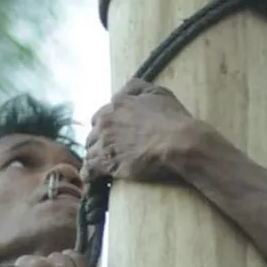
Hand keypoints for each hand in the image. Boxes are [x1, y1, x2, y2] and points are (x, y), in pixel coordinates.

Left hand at [82, 78, 204, 183]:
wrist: (178, 142)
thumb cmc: (172, 118)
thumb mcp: (157, 92)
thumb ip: (136, 88)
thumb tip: (123, 91)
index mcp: (116, 104)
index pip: (101, 116)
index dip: (106, 125)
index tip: (113, 133)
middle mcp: (105, 121)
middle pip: (93, 133)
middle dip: (99, 141)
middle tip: (108, 149)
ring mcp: (104, 143)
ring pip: (90, 151)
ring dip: (94, 157)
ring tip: (99, 165)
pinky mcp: (106, 163)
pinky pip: (89, 169)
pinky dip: (89, 174)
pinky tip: (90, 179)